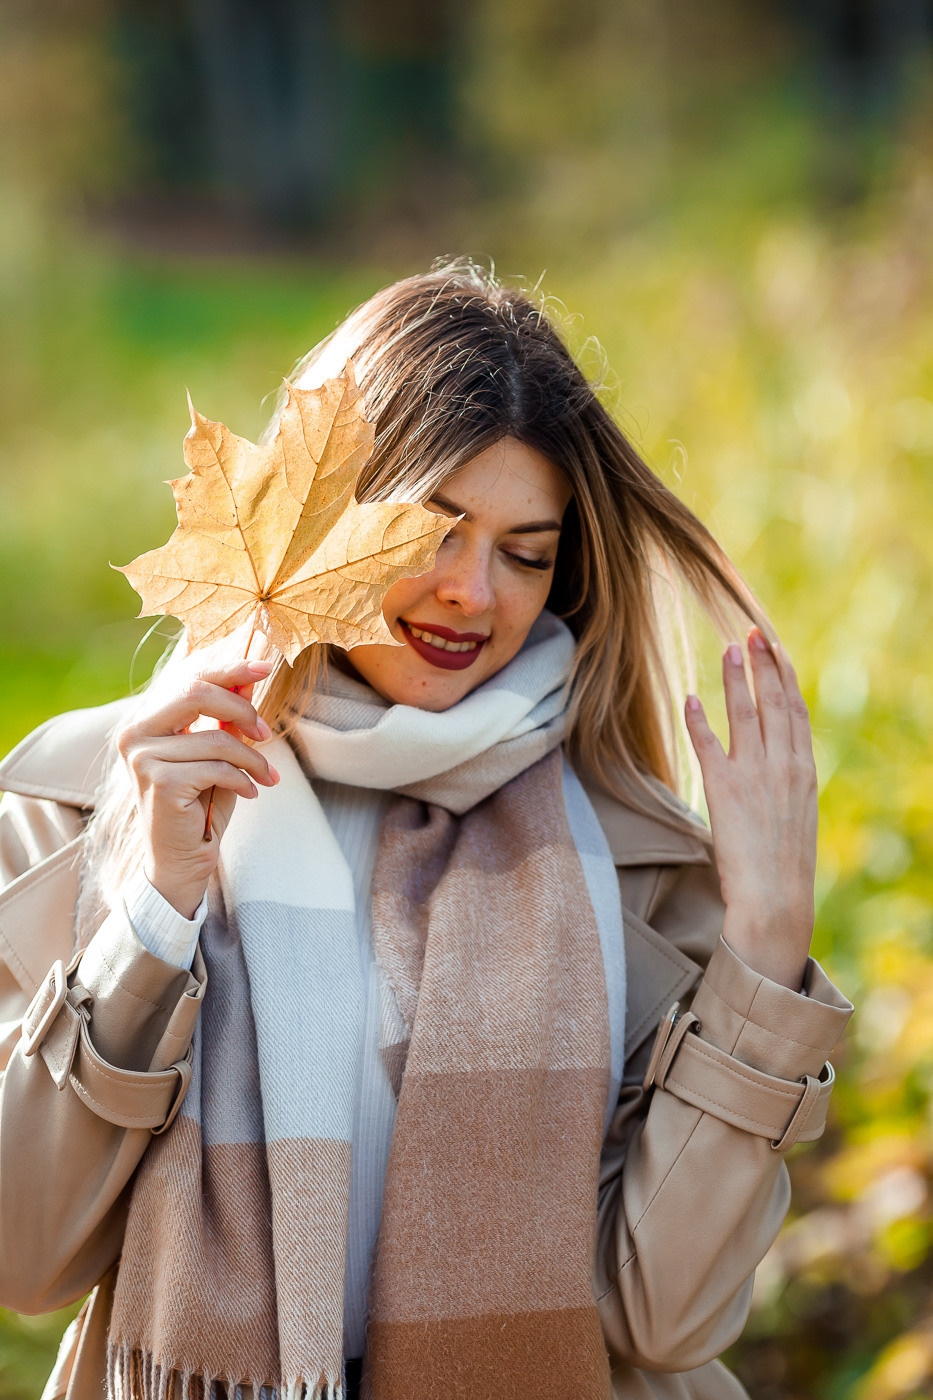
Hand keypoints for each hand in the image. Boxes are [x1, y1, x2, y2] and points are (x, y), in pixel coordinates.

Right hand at [115, 657, 280, 917]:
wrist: (181, 860)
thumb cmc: (200, 805)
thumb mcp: (217, 754)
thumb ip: (226, 718)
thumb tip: (248, 679)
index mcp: (145, 721)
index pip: (189, 681)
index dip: (229, 669)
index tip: (264, 666)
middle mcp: (134, 735)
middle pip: (197, 694)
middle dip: (242, 710)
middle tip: (267, 734)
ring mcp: (142, 759)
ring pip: (216, 738)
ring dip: (252, 758)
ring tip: (265, 775)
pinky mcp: (160, 782)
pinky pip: (217, 767)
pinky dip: (243, 779)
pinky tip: (250, 793)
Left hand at [683, 628, 817, 991]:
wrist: (776, 901)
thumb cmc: (784, 866)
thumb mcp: (797, 814)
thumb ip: (786, 783)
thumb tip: (776, 763)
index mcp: (804, 770)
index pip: (795, 710)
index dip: (784, 674)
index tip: (774, 647)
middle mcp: (782, 766)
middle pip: (774, 701)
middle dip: (763, 662)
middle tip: (750, 632)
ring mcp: (754, 775)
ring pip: (745, 713)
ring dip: (736, 678)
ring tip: (728, 648)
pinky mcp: (725, 791)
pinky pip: (708, 745)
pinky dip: (699, 720)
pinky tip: (691, 698)